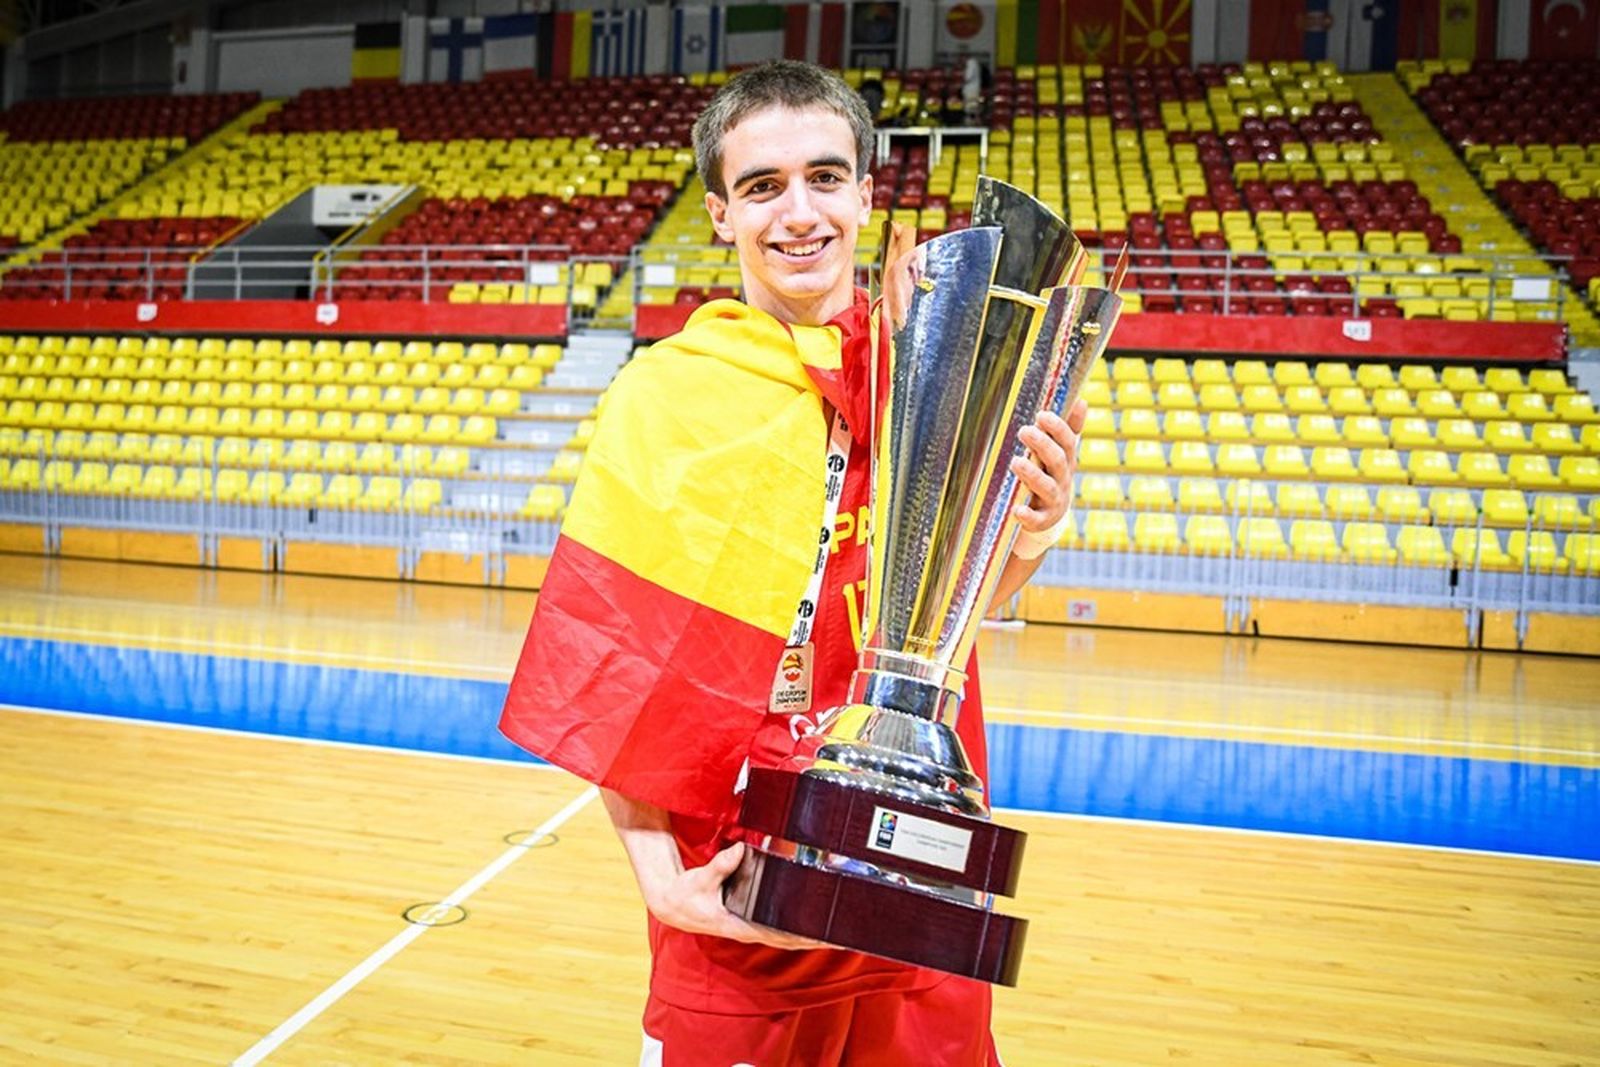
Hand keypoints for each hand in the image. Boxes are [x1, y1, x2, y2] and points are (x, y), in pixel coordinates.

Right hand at [644, 842, 825, 950]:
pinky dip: (795, 925)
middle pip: (789, 939)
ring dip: (808, 934)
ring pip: (786, 934)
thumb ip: (719, 866)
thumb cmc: (687, 894)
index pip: (778, 936)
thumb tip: (737, 851)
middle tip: (843, 937)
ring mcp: (750, 926)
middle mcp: (749, 929)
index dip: (802, 938)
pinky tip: (809, 920)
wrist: (673, 903)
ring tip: (834, 931)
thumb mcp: (700, 880)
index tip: (824, 938)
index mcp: (740, 926)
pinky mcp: (749, 918)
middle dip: (815, 939)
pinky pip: (778, 925)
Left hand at [1010, 396, 1087, 531]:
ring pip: (1046, 488)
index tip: (1041, 415)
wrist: (1047, 518)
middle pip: (1057, 461)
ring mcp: (1053, 501)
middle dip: (1042, 445)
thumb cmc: (1049, 476)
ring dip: (1032, 475)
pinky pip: (1036, 519)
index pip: (1067, 441)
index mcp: (1066, 461)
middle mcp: (1062, 480)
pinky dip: (1028, 516)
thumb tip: (1082, 400)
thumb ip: (1068, 430)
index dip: (1057, 428)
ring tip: (1015, 462)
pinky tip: (1017, 510)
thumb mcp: (1059, 454)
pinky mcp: (1042, 521)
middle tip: (1024, 431)